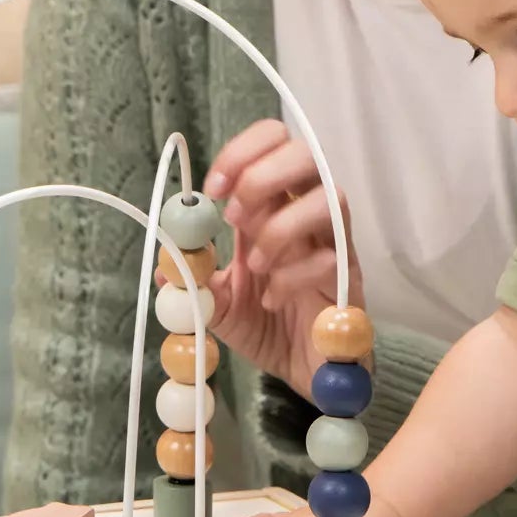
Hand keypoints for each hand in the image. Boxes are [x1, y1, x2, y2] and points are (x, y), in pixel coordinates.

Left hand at [200, 120, 364, 398]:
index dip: (242, 152)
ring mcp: (335, 243)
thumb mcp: (216, 301)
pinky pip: (332, 257)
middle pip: (307, 155)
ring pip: (330, 198)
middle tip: (233, 220)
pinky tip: (274, 299)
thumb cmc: (265, 325)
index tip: (213, 189)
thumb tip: (165, 259)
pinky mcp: (350, 278)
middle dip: (263, 178)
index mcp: (274, 205)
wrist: (299, 374)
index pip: (273, 143)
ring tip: (256, 265)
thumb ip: (195, 277)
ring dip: (282, 226)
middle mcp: (308, 214)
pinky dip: (294, 275)